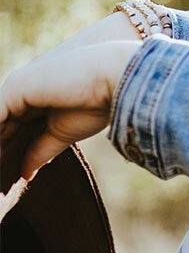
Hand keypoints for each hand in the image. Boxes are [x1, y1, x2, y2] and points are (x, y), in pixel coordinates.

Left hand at [0, 40, 139, 183]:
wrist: (114, 76)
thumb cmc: (97, 102)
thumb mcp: (62, 134)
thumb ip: (40, 151)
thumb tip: (25, 174)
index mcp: (35, 96)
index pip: (13, 128)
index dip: (8, 151)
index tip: (5, 176)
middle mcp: (21, 90)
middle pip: (2, 126)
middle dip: (1, 151)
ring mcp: (15, 88)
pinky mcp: (14, 89)